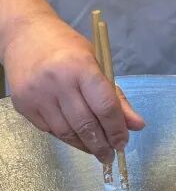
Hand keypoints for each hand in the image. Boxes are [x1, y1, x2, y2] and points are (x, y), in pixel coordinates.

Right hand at [1, 13, 144, 162]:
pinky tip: (76, 137)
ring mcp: (37, 94)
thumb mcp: (98, 64)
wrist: (24, 35)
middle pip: (86, 124)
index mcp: (81, 68)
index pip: (105, 107)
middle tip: (110, 155)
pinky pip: (50, 130)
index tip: (123, 143)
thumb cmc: (67, 49)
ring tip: (96, 150)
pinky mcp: (23, 104)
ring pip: (66, 132)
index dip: (117, 130)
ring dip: (85, 145)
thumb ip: (117, 97)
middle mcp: (58, 82)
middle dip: (102, 145)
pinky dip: (67, 137)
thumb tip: (137, 126)